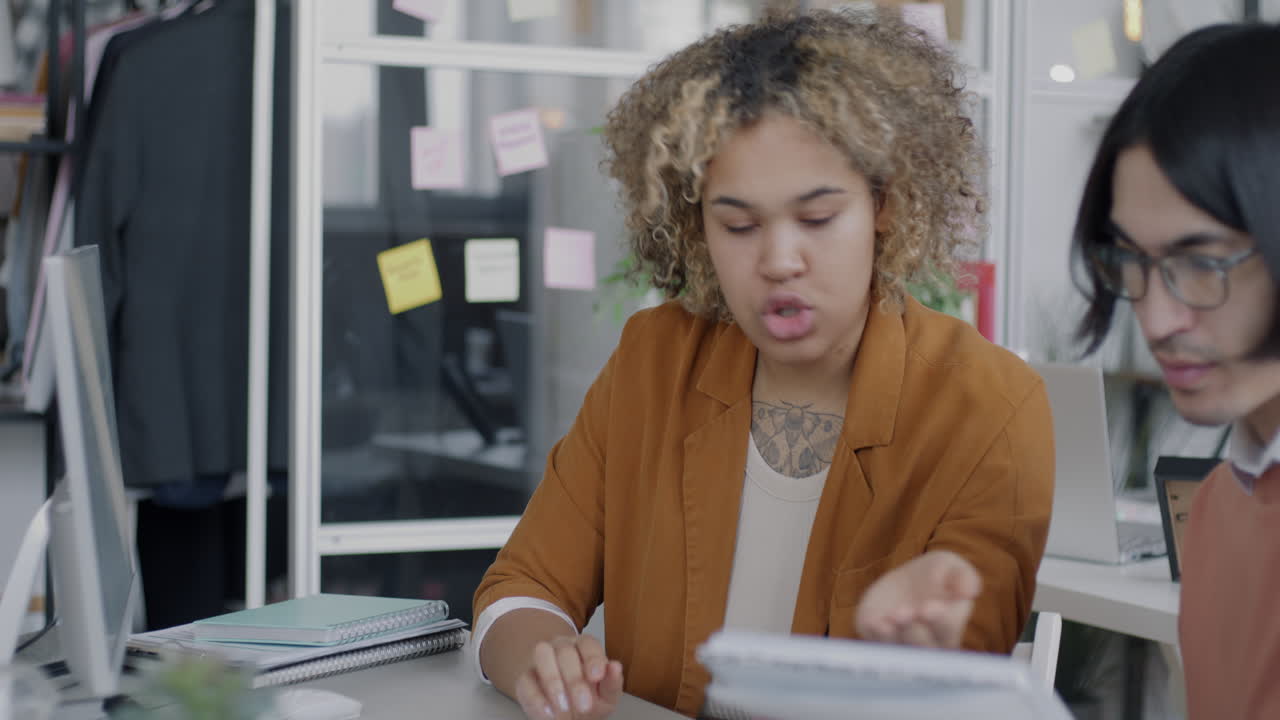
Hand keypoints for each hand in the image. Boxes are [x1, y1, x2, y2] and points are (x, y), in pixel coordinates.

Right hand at [514, 634, 624, 719]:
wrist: (566, 713)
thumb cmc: (589, 699)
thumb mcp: (606, 695)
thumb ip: (612, 683)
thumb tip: (615, 667)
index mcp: (585, 647)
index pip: (588, 644)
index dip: (593, 658)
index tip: (597, 676)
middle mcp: (562, 646)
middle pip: (565, 651)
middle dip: (575, 679)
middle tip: (584, 706)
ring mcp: (541, 659)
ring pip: (542, 654)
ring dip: (553, 681)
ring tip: (564, 707)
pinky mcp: (525, 677)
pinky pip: (525, 681)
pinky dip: (536, 698)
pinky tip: (549, 714)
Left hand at [854, 550, 981, 648]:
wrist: (908, 579)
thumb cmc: (937, 574)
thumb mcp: (952, 567)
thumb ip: (964, 577)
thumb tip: (969, 591)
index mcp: (950, 628)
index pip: (948, 631)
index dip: (940, 622)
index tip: (930, 607)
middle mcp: (926, 643)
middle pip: (922, 647)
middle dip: (913, 632)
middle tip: (904, 613)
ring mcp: (900, 642)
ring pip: (897, 649)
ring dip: (892, 636)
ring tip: (889, 618)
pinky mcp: (877, 638)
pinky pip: (875, 643)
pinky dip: (874, 636)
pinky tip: (874, 622)